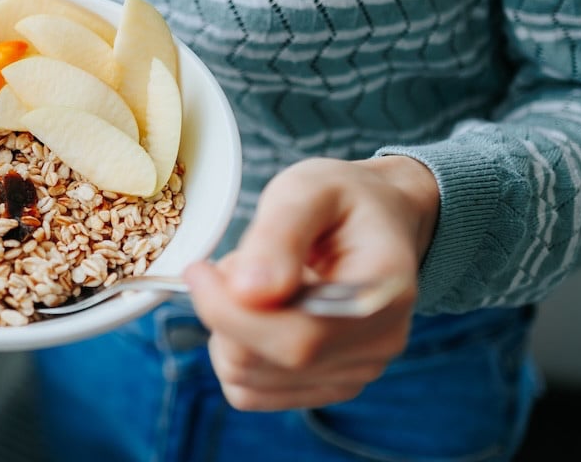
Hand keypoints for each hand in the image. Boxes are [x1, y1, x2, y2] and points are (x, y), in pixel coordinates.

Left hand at [184, 156, 438, 410]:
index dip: (229, 311)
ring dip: (227, 329)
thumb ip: (279, 236)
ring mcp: (355, 373)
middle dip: (225, 310)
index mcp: (382, 296)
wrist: (379, 218)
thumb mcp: (309, 189)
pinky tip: (258, 311)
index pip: (296, 338)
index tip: (198, 270)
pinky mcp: (327, 385)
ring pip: (247, 380)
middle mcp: (376, 346)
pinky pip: (252, 390)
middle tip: (237, 261)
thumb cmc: (343, 199)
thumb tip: (248, 292)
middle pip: (263, 361)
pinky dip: (236, 351)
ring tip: (256, 280)